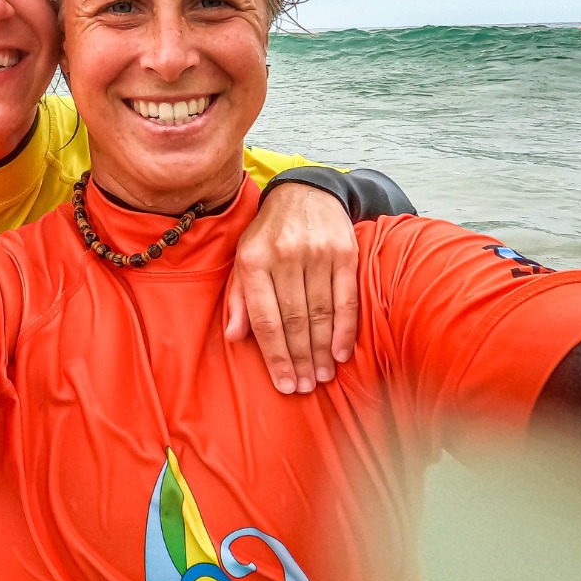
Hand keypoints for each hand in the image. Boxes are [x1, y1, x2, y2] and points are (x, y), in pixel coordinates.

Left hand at [224, 179, 359, 392]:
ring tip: (321, 376)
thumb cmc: (269, 234)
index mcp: (254, 260)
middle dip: (299, 359)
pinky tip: (340, 353)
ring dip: (321, 351)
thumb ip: (239, 298)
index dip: (275, 356)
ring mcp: (317, 253)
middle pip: (294, 320)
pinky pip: (346, 299)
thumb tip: (234, 337)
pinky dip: (345, 329)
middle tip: (305, 387)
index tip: (284, 384)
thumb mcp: (244, 258)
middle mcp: (285, 256)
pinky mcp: (345, 252)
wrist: (305, 193)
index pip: (264, 318)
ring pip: (320, 313)